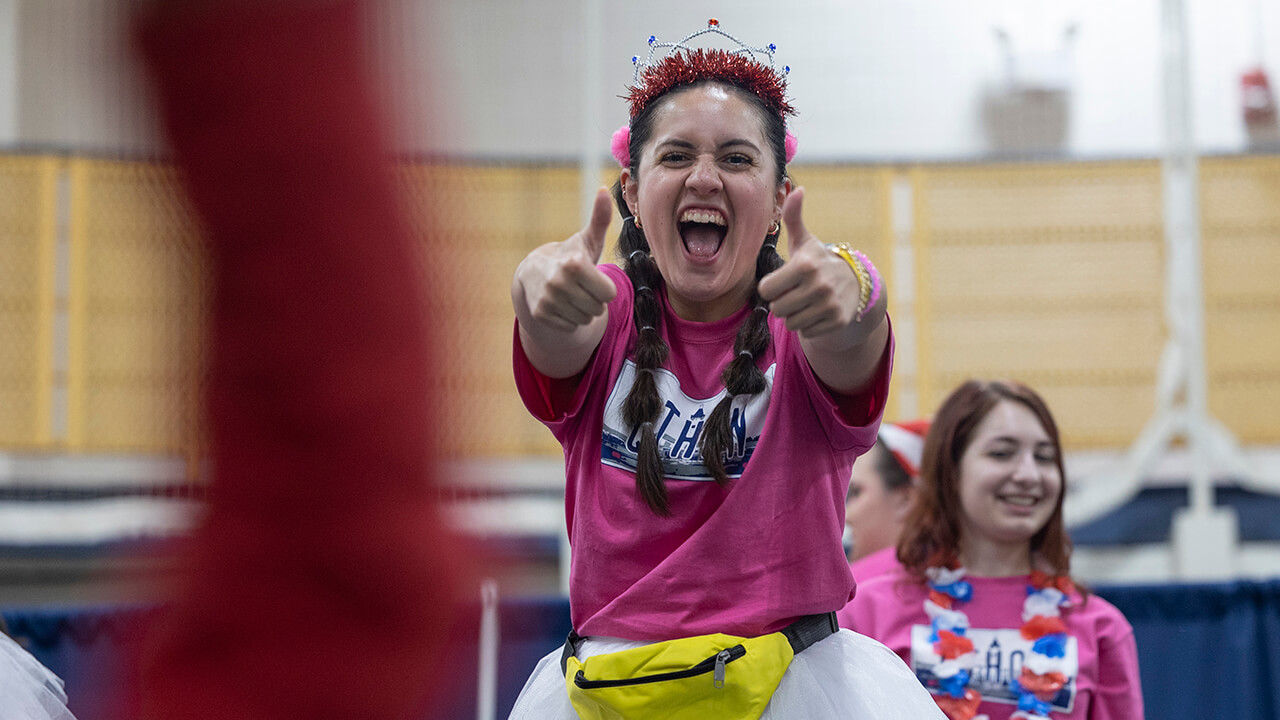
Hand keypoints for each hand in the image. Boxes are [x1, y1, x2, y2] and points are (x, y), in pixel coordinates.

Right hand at [512, 187, 616, 332]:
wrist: (533, 271)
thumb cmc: (571, 255)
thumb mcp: (588, 239)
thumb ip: (600, 218)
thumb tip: (606, 189)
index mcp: (575, 264)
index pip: (610, 293)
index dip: (604, 287)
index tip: (593, 277)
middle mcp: (559, 282)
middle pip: (598, 308)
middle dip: (594, 300)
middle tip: (581, 287)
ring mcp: (548, 299)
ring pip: (585, 319)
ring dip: (582, 310)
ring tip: (572, 295)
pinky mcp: (540, 313)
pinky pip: (570, 326)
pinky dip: (569, 319)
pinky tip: (561, 304)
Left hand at [758, 187, 861, 337]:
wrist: (855, 284)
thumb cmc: (818, 262)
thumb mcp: (805, 241)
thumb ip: (793, 217)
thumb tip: (795, 188)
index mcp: (805, 265)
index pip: (766, 289)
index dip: (771, 286)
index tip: (782, 280)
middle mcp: (818, 286)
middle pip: (777, 308)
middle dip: (782, 302)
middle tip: (795, 292)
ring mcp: (829, 305)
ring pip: (790, 322)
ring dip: (794, 315)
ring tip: (805, 302)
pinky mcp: (837, 321)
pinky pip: (806, 332)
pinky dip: (808, 325)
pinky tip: (817, 311)